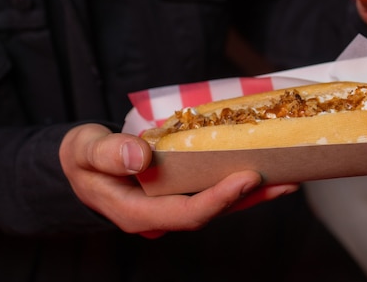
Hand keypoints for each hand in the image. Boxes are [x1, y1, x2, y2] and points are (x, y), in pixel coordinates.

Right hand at [59, 123, 297, 237]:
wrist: (79, 165)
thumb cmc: (80, 157)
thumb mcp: (84, 150)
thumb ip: (107, 154)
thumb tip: (140, 156)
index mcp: (136, 212)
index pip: (185, 213)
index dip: (218, 200)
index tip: (247, 178)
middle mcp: (159, 215)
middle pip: (211, 213)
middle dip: (249, 199)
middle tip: (286, 180)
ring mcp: (170, 206)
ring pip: (216, 205)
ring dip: (252, 194)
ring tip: (287, 178)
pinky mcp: (177, 193)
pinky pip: (211, 191)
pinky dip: (237, 184)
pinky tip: (261, 172)